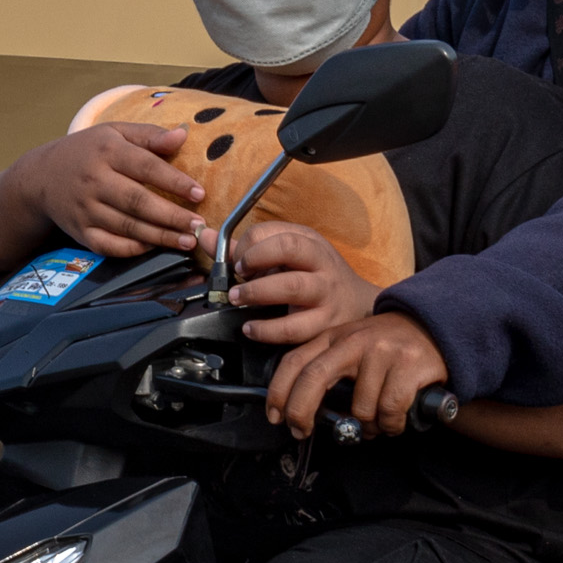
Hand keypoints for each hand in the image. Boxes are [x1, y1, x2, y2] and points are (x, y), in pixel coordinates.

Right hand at [8, 121, 210, 258]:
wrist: (41, 176)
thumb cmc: (87, 151)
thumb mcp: (114, 133)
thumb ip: (149, 135)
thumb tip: (183, 135)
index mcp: (106, 151)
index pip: (145, 167)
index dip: (174, 182)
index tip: (199, 193)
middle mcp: (94, 181)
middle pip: (138, 202)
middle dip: (171, 216)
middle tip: (199, 226)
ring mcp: (85, 209)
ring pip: (127, 227)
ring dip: (160, 237)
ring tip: (187, 241)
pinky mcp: (80, 232)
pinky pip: (109, 245)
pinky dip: (133, 249)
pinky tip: (154, 247)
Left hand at [227, 220, 375, 346]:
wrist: (359, 306)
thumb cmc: (316, 277)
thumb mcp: (287, 256)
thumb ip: (244, 248)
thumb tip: (202, 235)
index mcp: (309, 241)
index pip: (273, 231)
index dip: (247, 245)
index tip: (237, 261)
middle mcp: (320, 263)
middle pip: (288, 248)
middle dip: (255, 258)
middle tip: (237, 276)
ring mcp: (325, 293)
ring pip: (292, 287)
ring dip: (258, 292)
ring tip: (236, 299)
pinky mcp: (325, 324)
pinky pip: (294, 328)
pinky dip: (267, 330)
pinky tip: (251, 328)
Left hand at [267, 311, 451, 440]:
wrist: (436, 326)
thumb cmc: (388, 347)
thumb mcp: (352, 347)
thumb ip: (328, 369)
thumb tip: (300, 411)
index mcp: (334, 337)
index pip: (295, 361)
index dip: (278, 392)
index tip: (275, 416)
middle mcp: (354, 341)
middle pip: (313, 379)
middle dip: (300, 412)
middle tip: (301, 432)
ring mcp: (381, 352)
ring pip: (359, 408)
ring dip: (366, 427)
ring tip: (376, 421)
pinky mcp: (408, 365)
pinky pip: (389, 412)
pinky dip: (391, 425)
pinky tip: (395, 420)